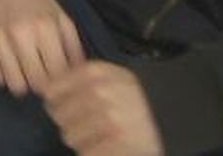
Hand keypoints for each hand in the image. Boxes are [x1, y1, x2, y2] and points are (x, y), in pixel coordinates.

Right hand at [0, 0, 86, 97]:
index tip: (61, 81)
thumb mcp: (62, 20)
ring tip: (27, 73)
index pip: (57, 74)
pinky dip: (7, 76)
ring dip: (24, 84)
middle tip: (44, 78)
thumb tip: (79, 78)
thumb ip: (73, 49)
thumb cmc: (39, 5)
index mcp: (44, 28)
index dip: (62, 82)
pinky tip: (12, 65)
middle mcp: (20, 35)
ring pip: (15, 85)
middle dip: (44, 85)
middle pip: (37, 83)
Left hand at [43, 61, 163, 155]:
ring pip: (69, 136)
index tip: (62, 105)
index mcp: (99, 74)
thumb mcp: (114, 77)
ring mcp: (109, 120)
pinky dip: (92, 153)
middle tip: (87, 124)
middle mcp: (101, 94)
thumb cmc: (138, 100)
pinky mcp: (118, 144)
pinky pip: (85, 154)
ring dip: (81, 140)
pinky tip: (106, 147)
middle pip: (58, 114)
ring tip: (100, 136)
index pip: (54, 89)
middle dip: (69, 122)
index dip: (56, 100)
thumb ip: (83, 79)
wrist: (176, 117)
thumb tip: (46, 91)